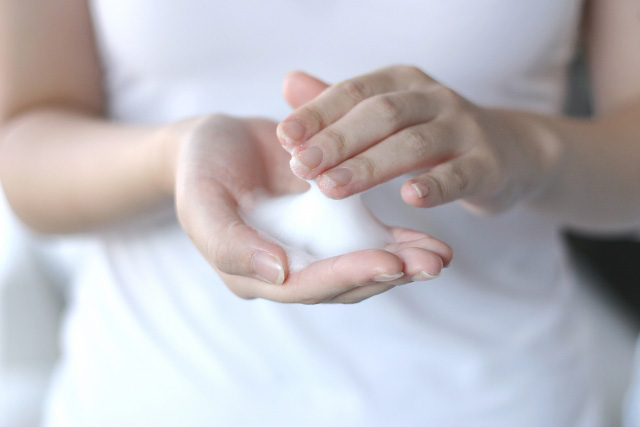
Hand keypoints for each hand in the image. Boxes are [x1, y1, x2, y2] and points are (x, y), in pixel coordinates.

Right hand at [163, 114, 451, 303]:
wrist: (214, 140)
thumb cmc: (199, 169)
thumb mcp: (200, 203)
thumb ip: (230, 243)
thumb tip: (279, 274)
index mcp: (253, 271)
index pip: (305, 286)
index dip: (346, 275)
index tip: (388, 263)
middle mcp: (288, 268)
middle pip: (343, 283)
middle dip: (387, 274)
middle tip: (431, 265)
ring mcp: (311, 247)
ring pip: (361, 263)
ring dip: (402, 262)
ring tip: (440, 257)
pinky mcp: (329, 223)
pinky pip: (366, 236)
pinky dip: (397, 240)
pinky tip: (428, 241)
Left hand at [277, 66, 558, 213]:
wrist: (510, 152)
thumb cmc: (435, 135)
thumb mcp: (389, 113)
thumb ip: (341, 104)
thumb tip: (288, 82)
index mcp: (403, 83)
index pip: (354, 91)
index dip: (319, 113)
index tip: (285, 137)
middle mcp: (434, 98)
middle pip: (381, 114)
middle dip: (337, 140)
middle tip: (301, 167)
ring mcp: (464, 129)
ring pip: (413, 143)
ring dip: (370, 166)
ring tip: (332, 188)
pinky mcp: (489, 164)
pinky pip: (460, 174)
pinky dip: (435, 185)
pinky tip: (409, 198)